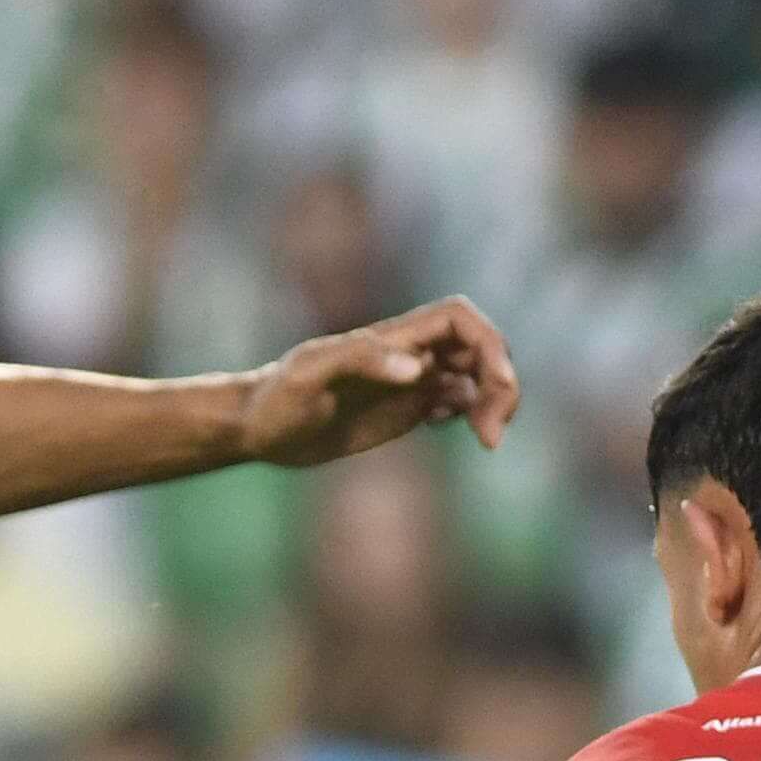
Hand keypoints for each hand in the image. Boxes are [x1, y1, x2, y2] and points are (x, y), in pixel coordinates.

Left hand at [237, 298, 519, 466]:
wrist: (259, 429)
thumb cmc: (278, 399)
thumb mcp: (310, 375)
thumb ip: (361, 360)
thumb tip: (420, 367)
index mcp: (393, 338)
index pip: (461, 319)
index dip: (488, 344)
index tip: (493, 386)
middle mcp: (409, 355)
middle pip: (479, 348)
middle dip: (501, 382)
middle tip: (492, 433)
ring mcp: (409, 382)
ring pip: (474, 376)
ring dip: (492, 402)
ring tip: (486, 441)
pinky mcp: (404, 409)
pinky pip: (455, 401)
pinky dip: (469, 413)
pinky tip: (447, 430)